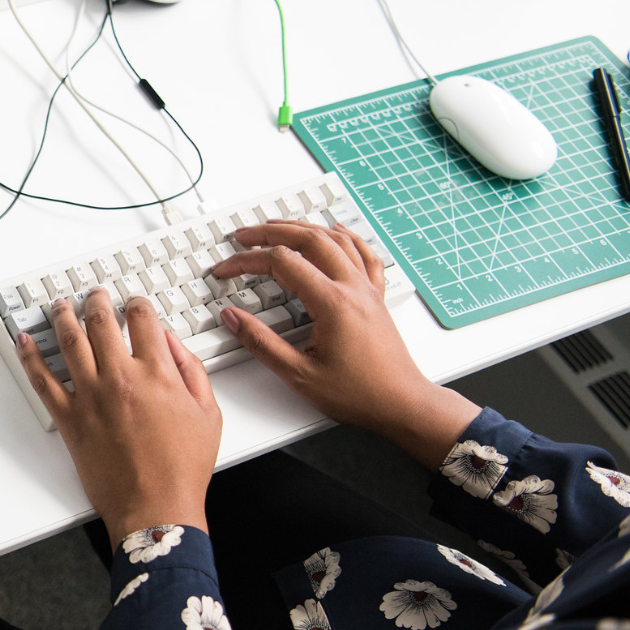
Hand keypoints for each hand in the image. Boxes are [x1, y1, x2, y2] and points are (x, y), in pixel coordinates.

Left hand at [17, 294, 222, 550]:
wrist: (156, 509)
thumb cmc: (182, 468)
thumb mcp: (208, 413)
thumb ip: (191, 370)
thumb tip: (172, 342)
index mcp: (157, 373)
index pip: (142, 319)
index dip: (136, 304)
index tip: (132, 302)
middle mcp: (120, 377)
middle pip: (101, 322)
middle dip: (96, 301)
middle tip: (94, 295)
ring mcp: (91, 396)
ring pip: (68, 342)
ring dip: (62, 316)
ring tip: (60, 305)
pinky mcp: (69, 419)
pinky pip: (42, 381)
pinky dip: (29, 357)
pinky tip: (24, 341)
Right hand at [211, 220, 479, 466]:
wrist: (402, 404)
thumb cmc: (359, 394)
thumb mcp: (299, 374)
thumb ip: (260, 343)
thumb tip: (232, 318)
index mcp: (332, 303)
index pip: (281, 263)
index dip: (247, 261)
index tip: (226, 270)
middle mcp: (352, 288)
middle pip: (309, 239)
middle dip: (271, 232)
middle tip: (244, 235)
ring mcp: (367, 289)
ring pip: (336, 240)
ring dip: (303, 227)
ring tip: (278, 226)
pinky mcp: (375, 297)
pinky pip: (363, 253)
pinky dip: (346, 236)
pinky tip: (337, 230)